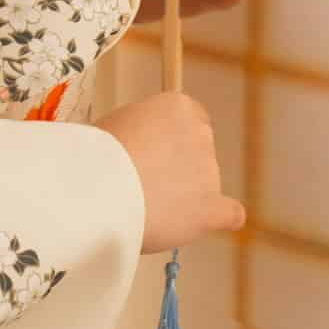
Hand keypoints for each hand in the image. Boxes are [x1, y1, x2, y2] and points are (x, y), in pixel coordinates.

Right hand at [95, 90, 246, 252]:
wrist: (102, 188)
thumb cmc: (98, 152)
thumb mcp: (117, 124)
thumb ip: (141, 133)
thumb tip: (142, 152)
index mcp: (177, 106)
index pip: (191, 118)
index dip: (172, 137)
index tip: (155, 151)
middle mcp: (200, 133)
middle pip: (198, 149)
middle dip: (178, 164)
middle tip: (145, 181)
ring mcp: (210, 171)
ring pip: (204, 183)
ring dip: (184, 193)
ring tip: (147, 207)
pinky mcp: (211, 207)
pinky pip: (229, 213)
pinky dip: (219, 217)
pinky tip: (203, 222)